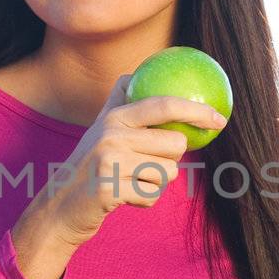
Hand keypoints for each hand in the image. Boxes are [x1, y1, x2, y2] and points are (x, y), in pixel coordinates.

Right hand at [11, 75, 225, 278]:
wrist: (59, 207)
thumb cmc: (89, 166)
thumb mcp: (98, 129)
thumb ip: (118, 102)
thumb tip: (135, 71)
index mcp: (114, 116)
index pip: (163, 105)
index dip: (195, 110)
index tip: (219, 120)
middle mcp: (111, 134)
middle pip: (174, 144)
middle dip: (169, 160)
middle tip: (143, 166)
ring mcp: (110, 161)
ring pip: (167, 173)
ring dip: (155, 183)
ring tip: (129, 181)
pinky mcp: (111, 189)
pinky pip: (152, 196)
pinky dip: (144, 201)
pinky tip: (123, 197)